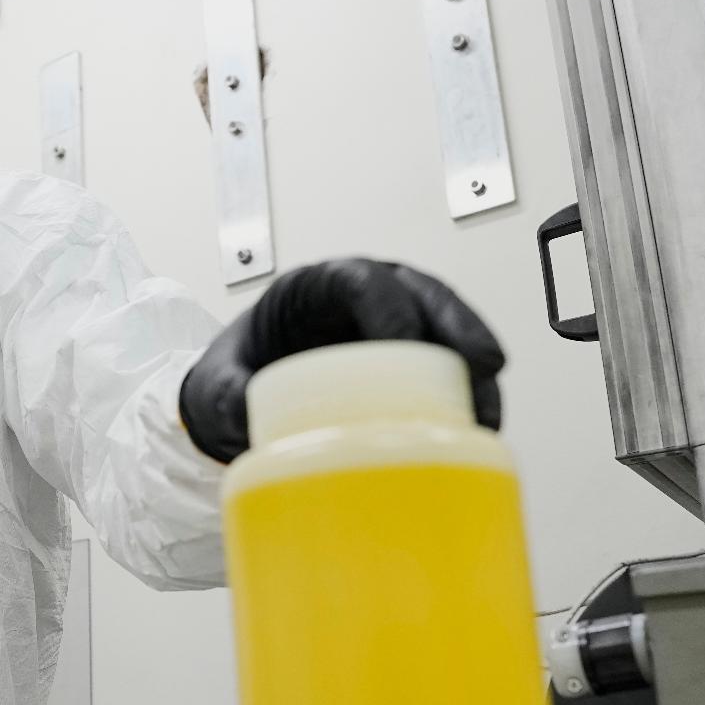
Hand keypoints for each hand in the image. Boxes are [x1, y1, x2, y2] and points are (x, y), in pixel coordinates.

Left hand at [179, 258, 504, 462]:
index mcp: (312, 288)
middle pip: (420, 295)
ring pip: (444, 330)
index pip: (360, 279)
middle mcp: (359, 300)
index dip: (390, 303)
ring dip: (474, 362)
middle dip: (458, 325)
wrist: (237, 400)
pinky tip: (479, 426)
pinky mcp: (405, 367)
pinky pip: (446, 369)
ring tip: (489, 408)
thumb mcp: (215, 382)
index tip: (405, 342)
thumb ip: (222, 394)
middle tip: (483, 363)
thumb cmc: (233, 374)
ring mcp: (388, 329)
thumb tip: (239, 416)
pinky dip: (467, 393)